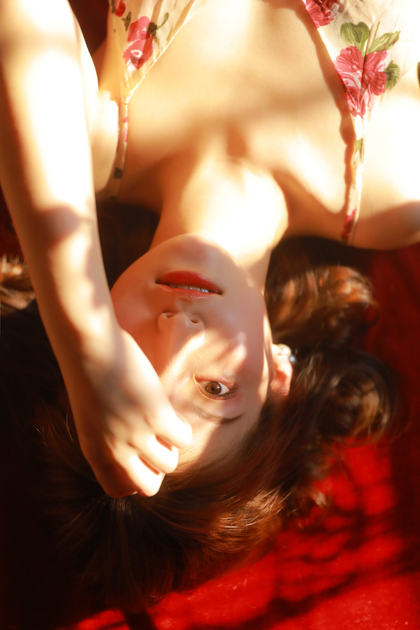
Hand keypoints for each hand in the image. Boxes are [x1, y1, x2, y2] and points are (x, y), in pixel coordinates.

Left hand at [63, 328, 191, 497]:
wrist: (88, 346)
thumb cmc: (88, 370)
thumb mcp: (92, 413)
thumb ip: (108, 432)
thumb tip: (135, 437)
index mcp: (94, 451)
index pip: (118, 490)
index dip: (134, 476)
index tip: (139, 455)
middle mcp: (114, 450)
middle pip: (149, 487)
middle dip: (155, 467)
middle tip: (154, 440)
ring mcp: (136, 436)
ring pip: (169, 463)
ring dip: (171, 445)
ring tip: (164, 421)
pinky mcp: (156, 416)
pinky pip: (183, 439)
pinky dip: (182, 427)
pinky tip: (171, 409)